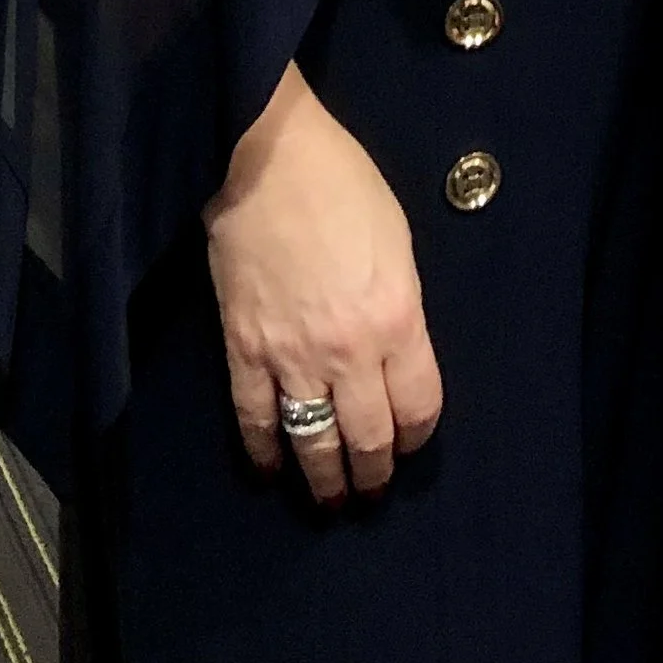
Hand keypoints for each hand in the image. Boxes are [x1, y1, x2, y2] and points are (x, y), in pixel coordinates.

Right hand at [203, 64, 443, 503]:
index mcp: (397, 319)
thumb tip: (395, 353)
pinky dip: (264, 453)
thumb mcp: (398, 245)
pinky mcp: (243, 352)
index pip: (418, 406)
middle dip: (373, 473)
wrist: (266, 162)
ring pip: (313, 443)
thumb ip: (400, 308)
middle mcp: (349, 351)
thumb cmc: (344, 186)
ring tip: (330, 499)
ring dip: (324, 480)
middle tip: (371, 490)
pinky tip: (271, 470)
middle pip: (368, 438)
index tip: (411, 442)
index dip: (417, 435)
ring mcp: (291, 356)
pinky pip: (255, 420)